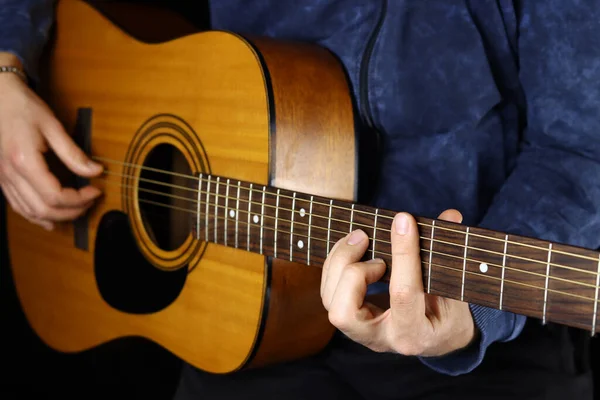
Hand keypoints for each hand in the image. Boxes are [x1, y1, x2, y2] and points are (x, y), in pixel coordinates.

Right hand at [0, 53, 102, 229]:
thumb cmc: (23, 106)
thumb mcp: (53, 126)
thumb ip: (73, 153)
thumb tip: (96, 171)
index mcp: (23, 161)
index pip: (55, 196)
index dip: (79, 199)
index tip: (95, 191)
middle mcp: (10, 174)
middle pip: (43, 209)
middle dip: (71, 212)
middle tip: (90, 202)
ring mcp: (2, 178)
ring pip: (29, 212)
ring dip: (55, 217)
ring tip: (77, 210)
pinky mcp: (1, 178)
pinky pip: (18, 206)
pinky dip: (36, 216)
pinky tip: (50, 219)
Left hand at [321, 209, 475, 356]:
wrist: (438, 340)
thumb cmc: (448, 315)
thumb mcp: (456, 290)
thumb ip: (450, 254)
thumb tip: (450, 215)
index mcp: (414, 334)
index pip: (402, 294)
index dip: (403, 254)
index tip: (404, 221)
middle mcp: (381, 338)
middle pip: (345, 311)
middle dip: (351, 270)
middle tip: (366, 239)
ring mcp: (361, 333)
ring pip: (331, 302)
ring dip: (339, 263)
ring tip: (361, 240)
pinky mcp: (350, 321)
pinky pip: (329, 294)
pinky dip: (335, 266)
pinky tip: (353, 249)